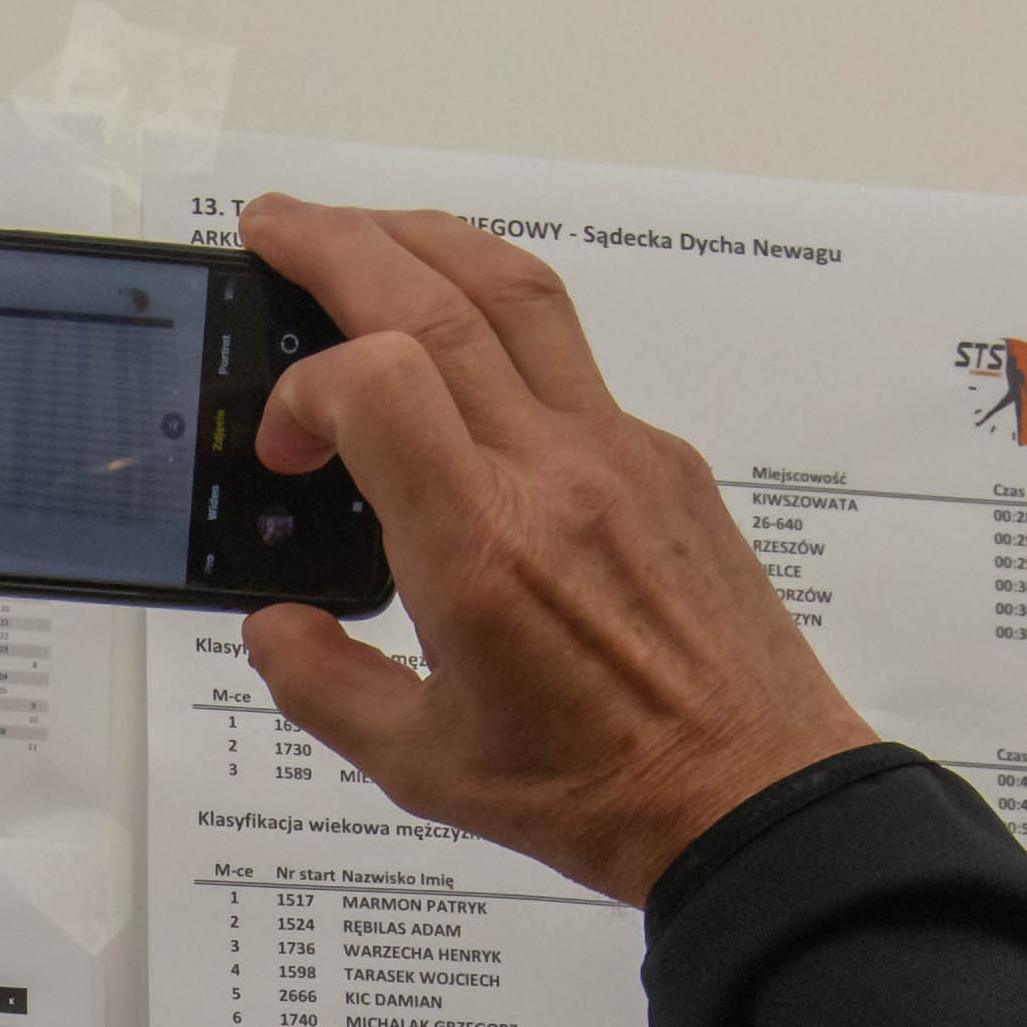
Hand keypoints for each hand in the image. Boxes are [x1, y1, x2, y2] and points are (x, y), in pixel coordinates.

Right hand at [239, 195, 874, 905]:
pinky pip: (570, 353)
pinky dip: (497, 314)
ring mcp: (619, 453)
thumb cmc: (605, 793)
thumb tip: (273, 626)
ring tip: (363, 237)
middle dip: (338, 241)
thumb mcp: (422, 767)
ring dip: (425, 240)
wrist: (753, 800)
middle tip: (275, 226)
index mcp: (482, 551)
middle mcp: (554, 477)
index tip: (285, 448)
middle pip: (435, 294)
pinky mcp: (664, 460)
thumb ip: (323, 686)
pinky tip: (459, 347)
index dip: (303, 390)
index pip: (374, 381)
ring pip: (517, 290)